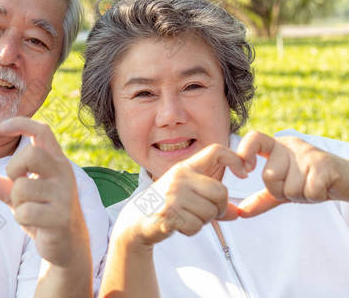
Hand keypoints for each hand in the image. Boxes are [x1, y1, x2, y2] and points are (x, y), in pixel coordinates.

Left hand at [0, 117, 89, 267]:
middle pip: (32, 154)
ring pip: (22, 188)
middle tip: (16, 182)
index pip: (42, 131)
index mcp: (56, 161)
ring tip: (28, 208)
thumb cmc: (43, 210)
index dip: (21, 123)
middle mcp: (63, 173)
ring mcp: (63, 194)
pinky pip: (25, 212)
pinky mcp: (60, 217)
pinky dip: (21, 218)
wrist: (68, 243)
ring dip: (16, 201)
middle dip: (14, 168)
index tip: (0, 126)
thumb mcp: (20, 194)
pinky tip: (34, 222)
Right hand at [114, 144, 248, 245]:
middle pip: (221, 191)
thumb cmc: (166, 205)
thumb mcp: (188, 195)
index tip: (244, 173)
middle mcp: (180, 177)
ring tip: (185, 216)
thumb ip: (212, 200)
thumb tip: (239, 213)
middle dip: (219, 208)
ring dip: (203, 221)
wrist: (136, 219)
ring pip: (210, 212)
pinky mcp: (168, 213)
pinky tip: (178, 224)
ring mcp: (173, 194)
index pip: (216, 151)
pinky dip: (191, 230)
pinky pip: (196, 226)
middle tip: (205, 213)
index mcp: (185, 167)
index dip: (235, 159)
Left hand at [236, 131, 348, 217]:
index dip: (245, 153)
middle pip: (269, 176)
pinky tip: (322, 188)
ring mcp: (308, 154)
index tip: (245, 171)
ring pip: (289, 188)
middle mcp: (290, 146)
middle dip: (282, 191)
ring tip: (312, 185)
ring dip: (301, 195)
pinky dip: (314, 197)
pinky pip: (308, 192)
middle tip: (300, 185)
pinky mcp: (325, 165)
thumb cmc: (314, 182)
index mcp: (277, 146)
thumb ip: (262, 199)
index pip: (254, 138)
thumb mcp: (285, 189)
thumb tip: (240, 212)